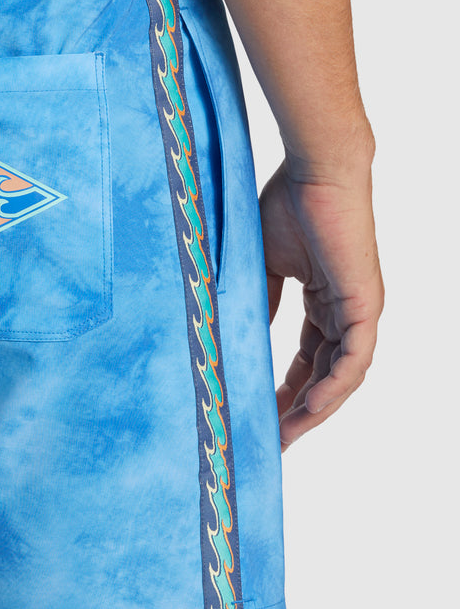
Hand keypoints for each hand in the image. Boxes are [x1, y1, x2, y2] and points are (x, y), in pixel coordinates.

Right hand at [259, 157, 383, 449]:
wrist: (314, 170)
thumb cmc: (288, 203)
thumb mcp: (264, 263)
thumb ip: (260, 300)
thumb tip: (244, 333)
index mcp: (325, 300)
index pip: (308, 358)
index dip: (288, 389)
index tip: (262, 415)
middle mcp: (347, 310)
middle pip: (326, 375)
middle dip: (300, 409)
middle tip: (271, 439)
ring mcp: (359, 309)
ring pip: (342, 376)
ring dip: (315, 409)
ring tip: (285, 435)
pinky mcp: (365, 304)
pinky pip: (353, 360)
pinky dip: (333, 388)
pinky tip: (309, 410)